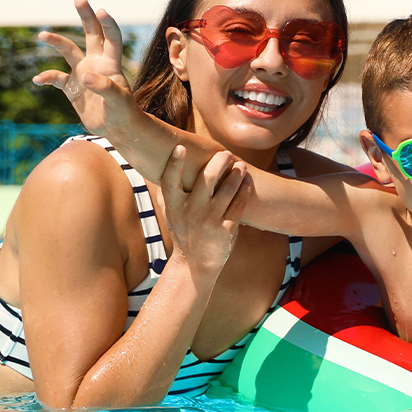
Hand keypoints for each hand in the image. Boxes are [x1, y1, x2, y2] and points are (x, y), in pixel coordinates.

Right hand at [34, 0, 139, 140]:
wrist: (117, 129)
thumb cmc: (124, 113)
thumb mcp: (118, 102)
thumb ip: (105, 88)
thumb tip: (86, 77)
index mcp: (111, 64)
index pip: (111, 39)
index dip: (107, 25)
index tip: (101, 11)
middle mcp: (96, 63)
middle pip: (91, 34)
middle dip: (86, 16)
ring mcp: (83, 73)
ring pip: (68, 51)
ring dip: (56, 42)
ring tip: (42, 35)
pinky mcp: (73, 87)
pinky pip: (56, 78)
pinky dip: (47, 77)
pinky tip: (38, 80)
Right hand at [156, 148, 248, 276]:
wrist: (195, 263)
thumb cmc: (183, 230)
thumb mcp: (170, 212)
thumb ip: (168, 190)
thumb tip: (164, 163)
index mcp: (174, 206)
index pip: (170, 181)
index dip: (174, 164)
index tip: (180, 147)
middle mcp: (191, 211)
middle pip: (206, 179)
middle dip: (219, 161)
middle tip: (226, 153)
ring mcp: (210, 220)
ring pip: (228, 189)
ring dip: (236, 173)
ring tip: (240, 165)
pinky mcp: (227, 229)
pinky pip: (239, 203)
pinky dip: (245, 189)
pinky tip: (247, 181)